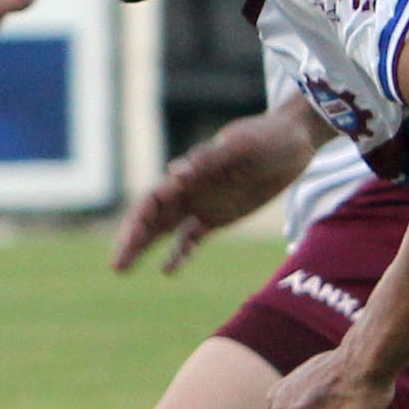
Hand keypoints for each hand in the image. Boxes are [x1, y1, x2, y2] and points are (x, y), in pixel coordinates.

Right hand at [111, 113, 307, 273]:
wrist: (293, 141)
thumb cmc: (267, 137)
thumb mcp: (242, 145)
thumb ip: (212, 157)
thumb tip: (178, 171)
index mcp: (189, 172)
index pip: (153, 199)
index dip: (137, 222)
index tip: (127, 242)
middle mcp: (188, 189)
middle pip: (151, 218)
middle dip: (132, 240)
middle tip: (115, 266)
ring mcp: (201, 203)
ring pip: (164, 229)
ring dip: (144, 247)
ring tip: (123, 269)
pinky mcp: (218, 215)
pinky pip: (191, 237)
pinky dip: (179, 253)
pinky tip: (167, 271)